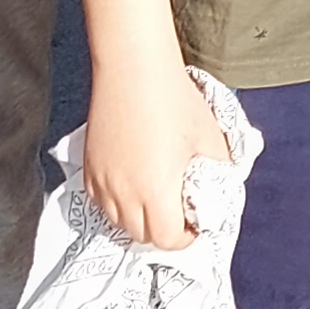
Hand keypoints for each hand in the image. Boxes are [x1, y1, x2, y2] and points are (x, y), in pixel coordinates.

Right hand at [85, 58, 228, 250]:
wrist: (134, 68)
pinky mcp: (89, 168)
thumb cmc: (175, 99)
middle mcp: (124, 194)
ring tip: (156, 199)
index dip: (185, 238)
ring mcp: (102, 182)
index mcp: (156, 192)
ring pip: (118, 222)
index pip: (167, 240)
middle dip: (163, 231)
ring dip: (139, 219)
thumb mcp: (210, 138)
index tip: (195, 224)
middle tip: (179, 212)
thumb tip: (220, 189)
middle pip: (142, 236)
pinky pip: (102, 202)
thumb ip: (218, 171)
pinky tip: (133, 184)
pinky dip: (118, 204)